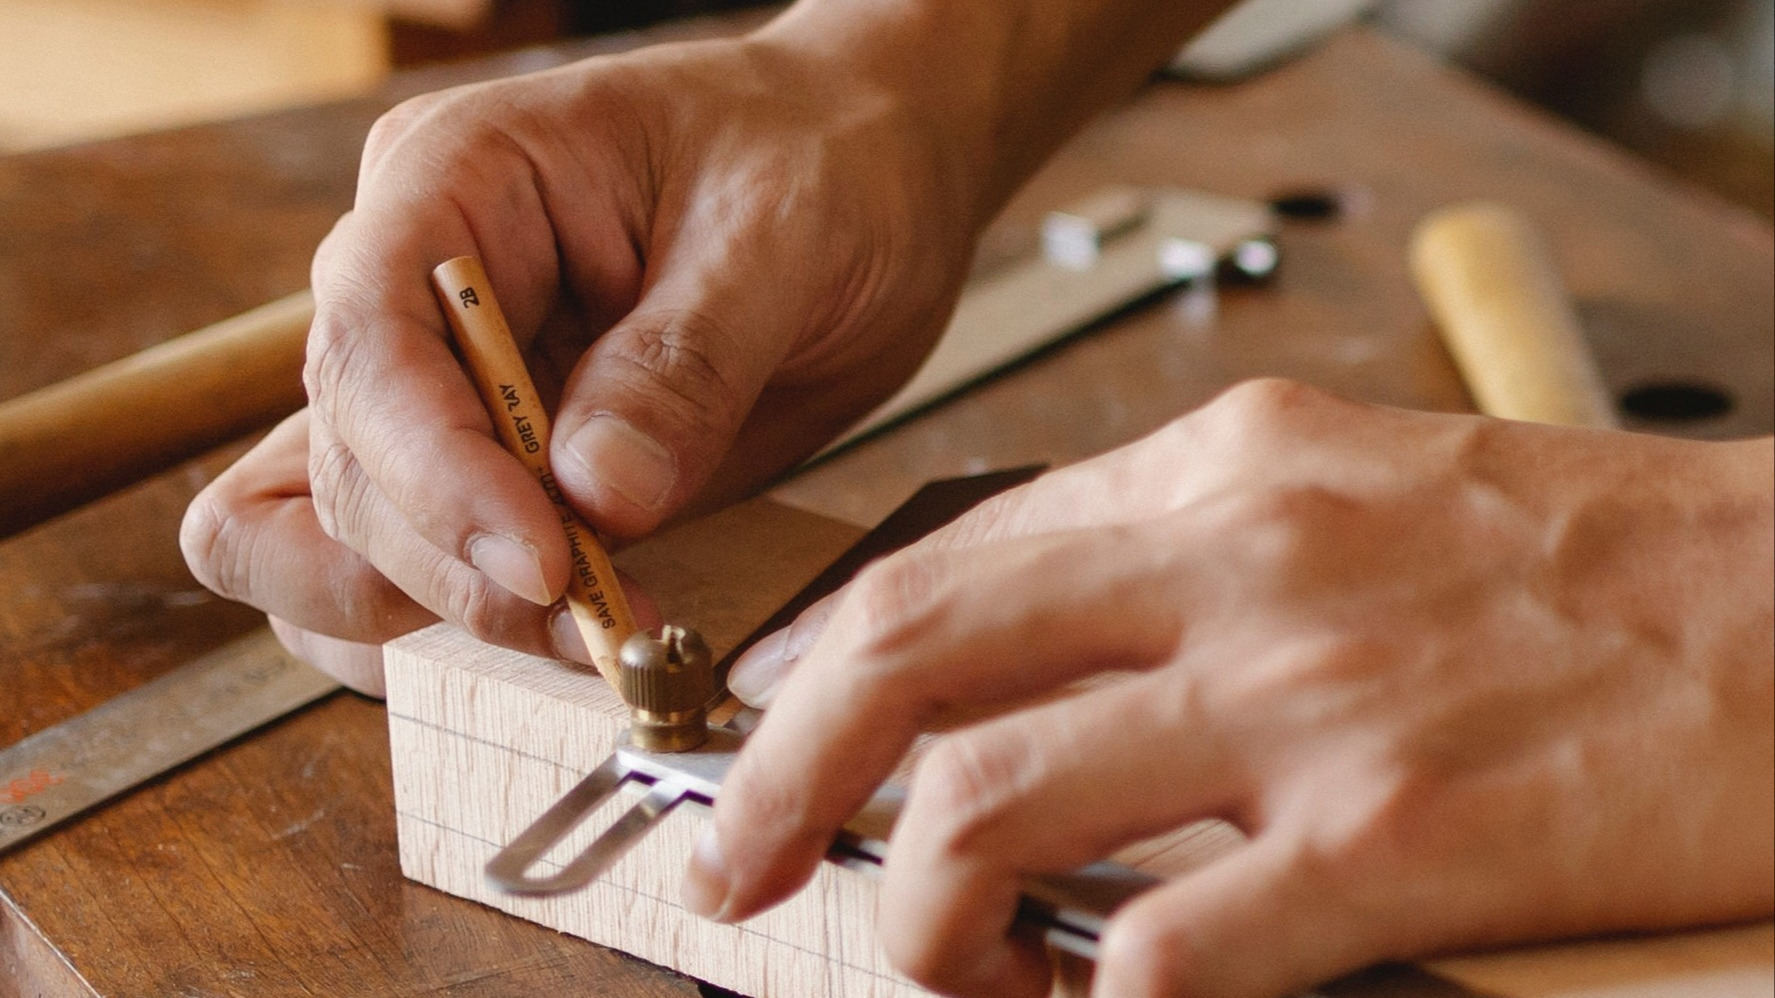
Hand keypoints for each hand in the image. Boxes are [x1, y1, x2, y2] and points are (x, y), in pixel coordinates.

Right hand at [180, 31, 982, 688]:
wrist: (871, 179)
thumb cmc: (819, 158)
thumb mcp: (781, 234)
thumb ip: (686, 364)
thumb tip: (597, 498)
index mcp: (457, 179)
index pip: (373, 336)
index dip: (434, 468)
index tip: (542, 562)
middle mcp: (418, 286)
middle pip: (354, 459)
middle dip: (460, 564)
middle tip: (600, 623)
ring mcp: (446, 383)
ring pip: (354, 533)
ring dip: (455, 610)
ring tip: (599, 638)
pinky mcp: (496, 465)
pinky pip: (415, 562)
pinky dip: (466, 622)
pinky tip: (564, 638)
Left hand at [696, 380, 1774, 997]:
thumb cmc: (1588, 559)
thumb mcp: (1352, 489)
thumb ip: (1180, 555)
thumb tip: (1027, 651)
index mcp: (1219, 475)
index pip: (940, 562)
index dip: (817, 665)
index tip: (771, 740)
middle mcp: (1237, 566)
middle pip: (911, 661)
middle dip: (778, 773)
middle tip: (733, 861)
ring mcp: (1308, 702)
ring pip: (991, 814)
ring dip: (924, 916)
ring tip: (949, 965)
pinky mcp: (1400, 839)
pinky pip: (1164, 955)